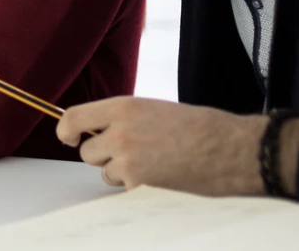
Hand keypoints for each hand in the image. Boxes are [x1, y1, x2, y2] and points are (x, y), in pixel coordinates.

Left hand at [57, 97, 269, 195]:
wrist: (232, 149)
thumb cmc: (201, 127)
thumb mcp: (154, 109)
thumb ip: (124, 119)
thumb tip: (101, 131)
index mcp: (123, 107)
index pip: (73, 118)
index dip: (66, 130)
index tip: (69, 137)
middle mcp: (119, 133)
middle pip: (86, 152)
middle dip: (103, 155)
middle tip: (131, 153)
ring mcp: (128, 162)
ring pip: (105, 173)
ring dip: (120, 172)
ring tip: (154, 164)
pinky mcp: (139, 187)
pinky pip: (124, 191)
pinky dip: (138, 189)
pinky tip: (162, 178)